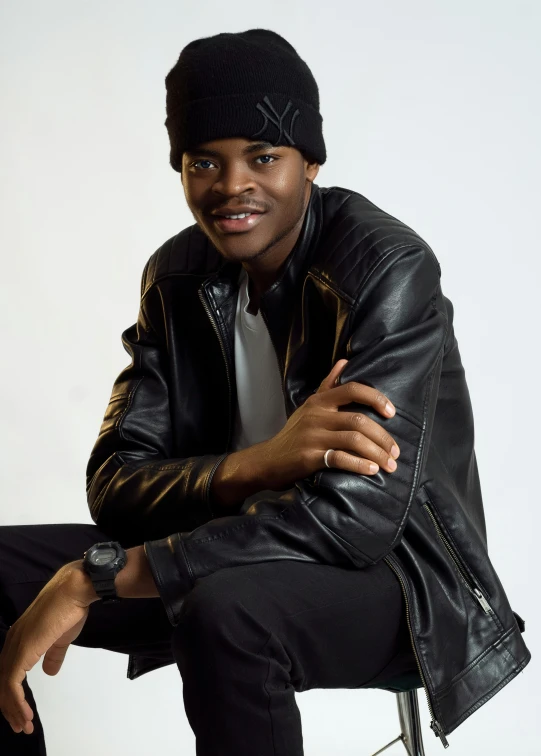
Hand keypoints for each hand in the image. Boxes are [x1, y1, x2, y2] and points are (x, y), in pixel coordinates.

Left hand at [0, 562, 95, 734]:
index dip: (13, 695)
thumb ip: (53, 655)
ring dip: (13, 709)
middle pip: (2, 682)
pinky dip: (16, 701)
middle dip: (10, 708)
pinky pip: (12, 683)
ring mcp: (16, 645)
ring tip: (23, 725)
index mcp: (20, 638)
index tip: (24, 713)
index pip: (8, 672)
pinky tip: (25, 713)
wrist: (74, 590)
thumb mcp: (61, 638)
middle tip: (21, 726)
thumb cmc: (70, 608)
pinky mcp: (23, 651)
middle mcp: (12, 641)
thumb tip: (49, 671)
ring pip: (4, 686)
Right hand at [260, 359, 400, 489]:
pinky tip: (371, 471)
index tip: (392, 413)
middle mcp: (316, 415)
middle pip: (358, 420)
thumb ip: (328, 385)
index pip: (352, 389)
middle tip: (395, 452)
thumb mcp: (309, 407)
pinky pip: (340, 458)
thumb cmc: (293, 434)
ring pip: (354, 440)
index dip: (376, 399)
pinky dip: (359, 465)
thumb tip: (344, 362)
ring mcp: (312, 436)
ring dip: (377, 454)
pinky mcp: (308, 457)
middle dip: (382, 438)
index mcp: (319, 401)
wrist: (268, 460)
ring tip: (389, 465)